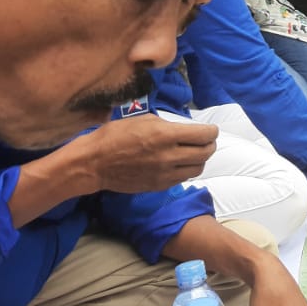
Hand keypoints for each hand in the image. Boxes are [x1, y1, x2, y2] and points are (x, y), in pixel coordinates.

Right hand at [76, 116, 216, 193]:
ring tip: (194, 152)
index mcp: (165, 135)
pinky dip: (186, 170)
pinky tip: (179, 163)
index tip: (210, 130)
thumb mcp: (144, 120)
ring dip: (200, 159)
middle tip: (206, 141)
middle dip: (210, 145)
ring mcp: (165, 174)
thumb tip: (184, 130)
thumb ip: (168, 125)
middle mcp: (169, 156)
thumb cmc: (115, 136)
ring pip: (198, 168)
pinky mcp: (159, 186)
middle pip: (206, 153)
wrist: (94, 163)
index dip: (212, 131)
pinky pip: (183, 178)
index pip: (204, 135)